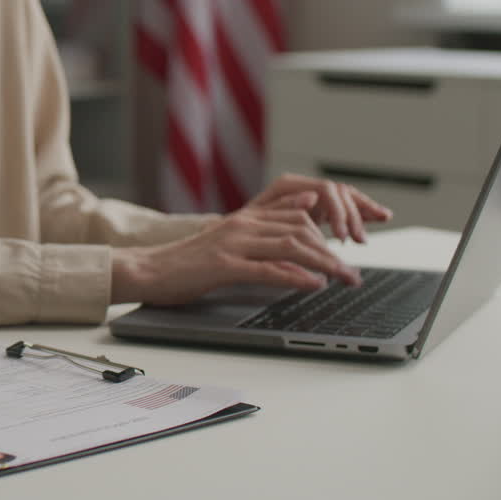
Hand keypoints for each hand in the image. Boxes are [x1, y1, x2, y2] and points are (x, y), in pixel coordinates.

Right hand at [112, 191, 360, 305]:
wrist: (147, 270)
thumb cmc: (187, 263)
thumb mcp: (229, 241)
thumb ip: (263, 231)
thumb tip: (304, 213)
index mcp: (245, 218)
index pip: (300, 217)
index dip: (329, 234)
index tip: (346, 255)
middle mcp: (242, 225)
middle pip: (302, 231)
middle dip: (334, 253)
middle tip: (352, 276)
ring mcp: (232, 244)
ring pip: (291, 247)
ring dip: (324, 265)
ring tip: (344, 280)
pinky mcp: (222, 265)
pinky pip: (267, 269)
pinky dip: (295, 277)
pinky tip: (313, 285)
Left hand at [246, 173, 392, 242]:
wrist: (227, 237)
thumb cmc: (236, 233)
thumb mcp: (255, 226)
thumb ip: (281, 214)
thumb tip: (310, 201)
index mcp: (286, 186)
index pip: (326, 190)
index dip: (339, 213)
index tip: (341, 237)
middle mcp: (301, 187)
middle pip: (340, 193)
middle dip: (353, 217)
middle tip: (358, 241)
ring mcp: (310, 197)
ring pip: (346, 198)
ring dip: (362, 214)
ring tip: (365, 236)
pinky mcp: (316, 210)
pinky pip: (345, 206)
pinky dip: (362, 212)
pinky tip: (380, 217)